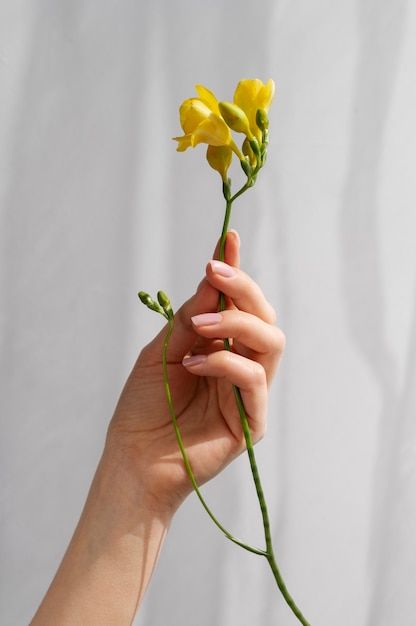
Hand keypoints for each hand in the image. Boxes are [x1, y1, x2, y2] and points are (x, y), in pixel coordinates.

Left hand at [106, 230, 285, 512]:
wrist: (134, 456)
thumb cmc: (146, 403)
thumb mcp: (164, 348)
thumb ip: (190, 316)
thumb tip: (213, 274)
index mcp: (222, 346)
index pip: (240, 304)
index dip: (237, 271)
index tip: (228, 237)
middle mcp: (241, 363)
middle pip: (264, 316)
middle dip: (242, 289)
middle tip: (214, 274)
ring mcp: (250, 392)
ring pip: (271, 342)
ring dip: (237, 323)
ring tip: (199, 326)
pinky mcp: (252, 420)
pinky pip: (254, 379)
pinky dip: (225, 362)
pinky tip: (195, 364)